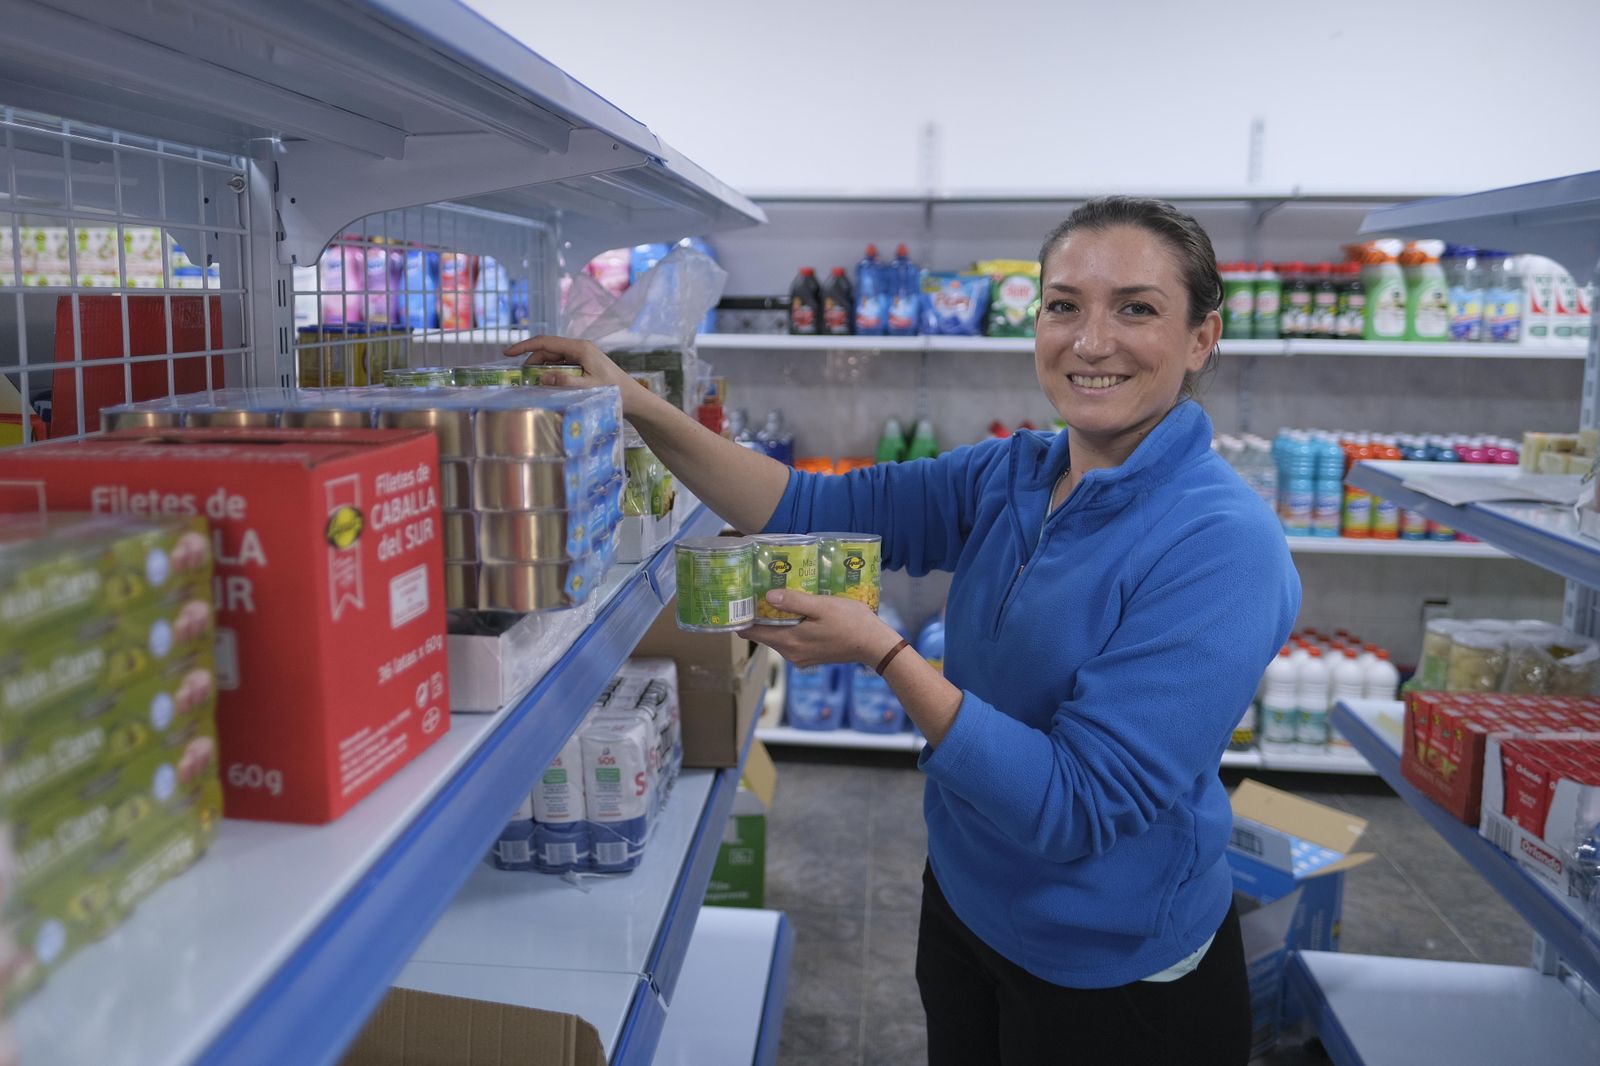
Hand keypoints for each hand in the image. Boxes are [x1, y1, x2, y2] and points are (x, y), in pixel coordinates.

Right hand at [502, 335, 647, 414]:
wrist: (633, 397)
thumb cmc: (613, 391)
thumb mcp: (587, 388)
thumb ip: (565, 382)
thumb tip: (541, 377)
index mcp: (580, 347)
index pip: (545, 342)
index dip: (524, 346)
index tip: (506, 353)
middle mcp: (579, 347)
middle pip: (547, 350)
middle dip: (531, 361)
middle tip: (520, 378)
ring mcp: (581, 355)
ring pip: (552, 357)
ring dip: (540, 368)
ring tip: (531, 383)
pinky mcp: (583, 363)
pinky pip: (561, 364)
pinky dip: (550, 372)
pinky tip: (546, 384)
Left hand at [740, 589, 902, 668]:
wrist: (874, 644)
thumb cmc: (851, 622)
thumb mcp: (822, 607)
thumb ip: (794, 602)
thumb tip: (767, 597)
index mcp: (790, 642)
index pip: (753, 633)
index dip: (743, 618)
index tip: (738, 601)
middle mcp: (791, 654)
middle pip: (764, 634)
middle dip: (759, 615)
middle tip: (757, 590)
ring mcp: (801, 657)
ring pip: (778, 636)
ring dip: (776, 620)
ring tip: (777, 597)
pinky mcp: (811, 656)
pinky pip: (791, 640)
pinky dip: (789, 627)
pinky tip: (797, 612)